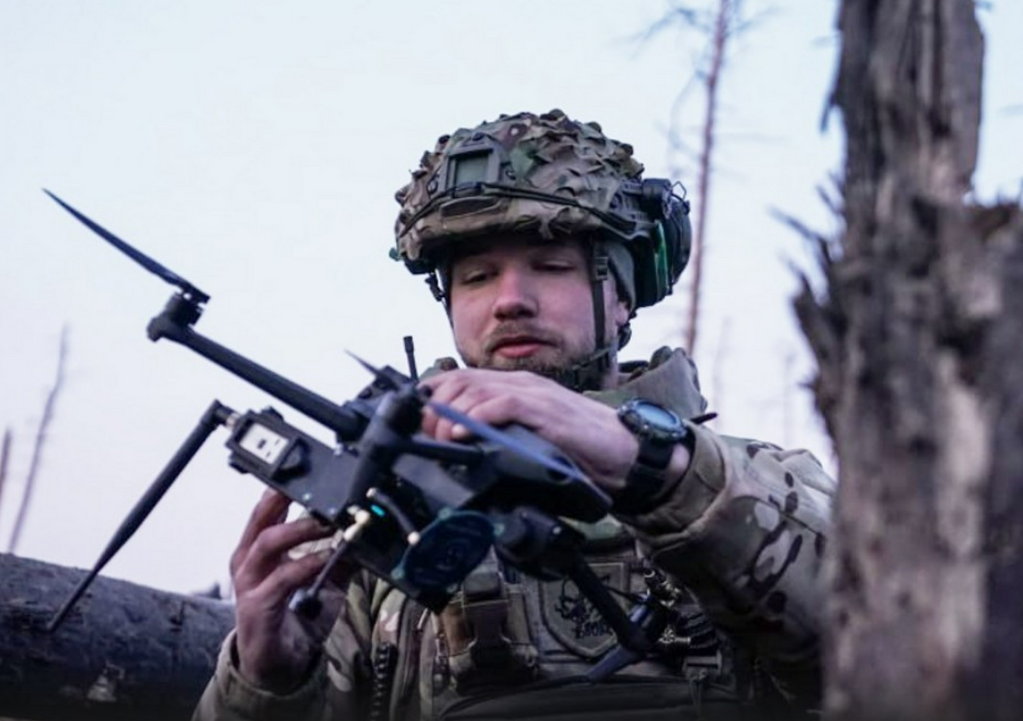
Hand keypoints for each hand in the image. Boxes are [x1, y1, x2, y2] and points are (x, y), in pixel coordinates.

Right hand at [230, 489, 344, 692]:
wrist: (278, 666)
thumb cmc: (293, 616)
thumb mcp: (323, 581)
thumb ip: (339, 557)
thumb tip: (364, 534)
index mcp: (259, 550)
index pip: (266, 510)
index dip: (282, 489)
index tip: (305, 470)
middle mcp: (249, 563)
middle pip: (261, 519)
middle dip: (288, 500)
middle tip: (321, 494)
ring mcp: (250, 585)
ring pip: (268, 544)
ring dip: (300, 530)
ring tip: (327, 523)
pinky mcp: (257, 608)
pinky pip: (281, 579)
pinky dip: (306, 566)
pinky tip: (325, 561)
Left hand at [420, 368, 639, 494]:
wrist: (625, 453)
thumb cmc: (580, 449)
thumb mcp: (529, 439)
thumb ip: (500, 436)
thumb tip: (461, 450)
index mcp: (514, 389)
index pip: (459, 380)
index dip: (431, 400)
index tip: (417, 426)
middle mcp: (521, 385)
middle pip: (460, 381)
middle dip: (432, 408)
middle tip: (423, 436)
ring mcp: (534, 396)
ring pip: (475, 388)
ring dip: (447, 412)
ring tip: (435, 436)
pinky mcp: (547, 412)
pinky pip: (503, 405)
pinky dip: (476, 417)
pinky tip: (460, 432)